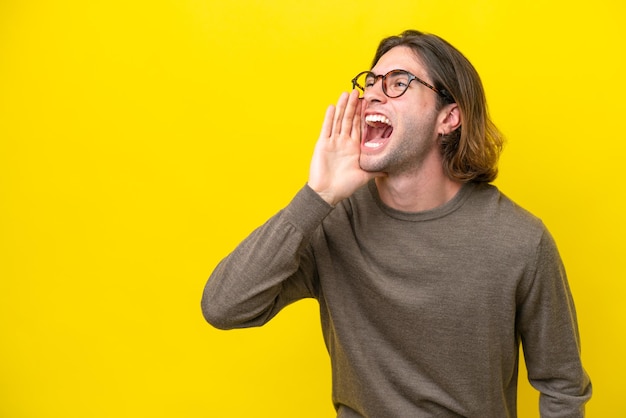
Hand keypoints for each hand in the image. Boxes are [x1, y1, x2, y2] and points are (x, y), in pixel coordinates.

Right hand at [308, 90, 382, 205]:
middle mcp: (343, 142)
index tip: (368, 103)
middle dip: (354, 106)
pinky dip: (329, 118)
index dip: (363, 115)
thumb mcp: (365, 176)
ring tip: (346, 93)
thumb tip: (390, 170)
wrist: (327, 193)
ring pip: (338, 120)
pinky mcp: (322, 144)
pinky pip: (327, 128)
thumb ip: (376, 170)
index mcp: (354, 148)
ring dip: (343, 107)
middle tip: (358, 92)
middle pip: (349, 120)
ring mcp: (333, 142)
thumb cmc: (345, 186)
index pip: (359, 127)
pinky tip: (332, 107)